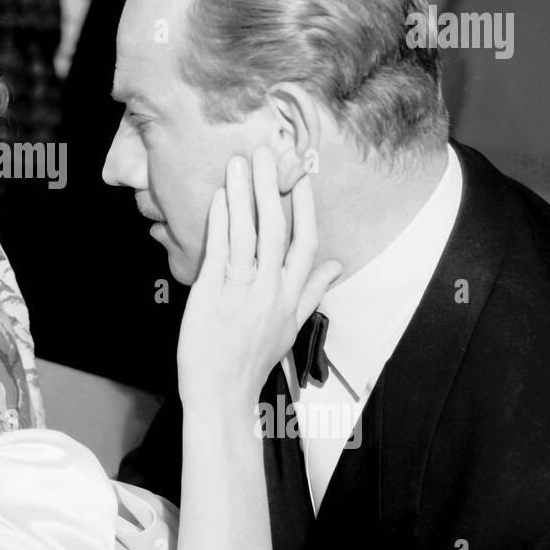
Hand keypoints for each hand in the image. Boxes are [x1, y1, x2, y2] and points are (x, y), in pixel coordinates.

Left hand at [176, 148, 342, 411]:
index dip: (305, 209)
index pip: (306, 245)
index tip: (302, 178)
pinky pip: (220, 252)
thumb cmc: (251, 360)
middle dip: (273, 189)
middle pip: (278, 231)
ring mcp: (242, 292)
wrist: (221, 396)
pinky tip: (220, 198)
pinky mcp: (212, 295)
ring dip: (244, 196)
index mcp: (290, 298)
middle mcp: (270, 291)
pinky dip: (220, 222)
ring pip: (248, 235)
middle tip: (269, 153)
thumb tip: (338, 265)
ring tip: (240, 163)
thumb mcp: (291, 326)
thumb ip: (312, 291)